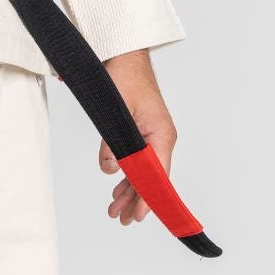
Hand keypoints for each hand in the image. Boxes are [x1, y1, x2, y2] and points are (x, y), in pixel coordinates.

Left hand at [99, 49, 176, 225]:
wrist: (124, 55)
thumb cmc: (124, 75)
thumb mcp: (116, 110)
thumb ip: (112, 142)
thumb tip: (112, 169)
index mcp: (161, 134)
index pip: (157, 175)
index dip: (147, 197)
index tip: (138, 215)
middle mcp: (160, 138)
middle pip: (150, 178)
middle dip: (135, 200)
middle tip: (120, 219)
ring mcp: (151, 136)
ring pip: (142, 172)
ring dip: (129, 191)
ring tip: (115, 210)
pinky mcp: (140, 132)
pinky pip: (136, 160)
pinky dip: (127, 175)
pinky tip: (118, 188)